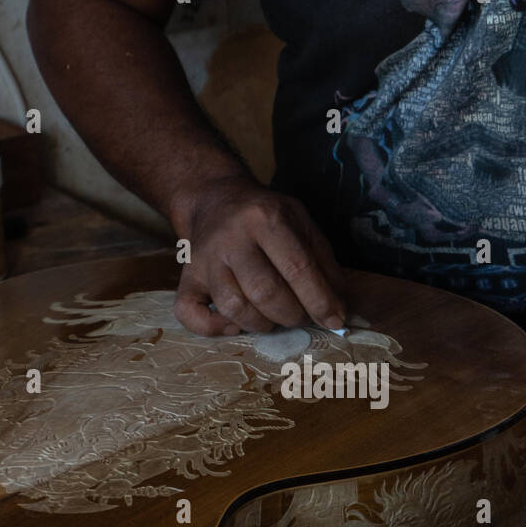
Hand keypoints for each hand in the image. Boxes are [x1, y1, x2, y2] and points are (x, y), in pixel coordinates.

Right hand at [171, 177, 347, 335]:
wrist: (215, 198)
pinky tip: (235, 324)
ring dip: (262, 324)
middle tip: (300, 316)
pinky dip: (214, 328)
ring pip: (233, 307)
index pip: (297, 268)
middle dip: (291, 315)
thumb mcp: (301, 224)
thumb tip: (338, 310)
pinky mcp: (187, 277)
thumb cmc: (265, 217)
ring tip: (273, 317)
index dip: (320, 301)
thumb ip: (324, 264)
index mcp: (265, 218)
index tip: (335, 321)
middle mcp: (231, 238)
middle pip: (265, 292)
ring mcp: (205, 259)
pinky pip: (190, 313)